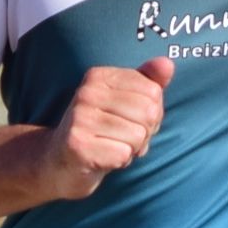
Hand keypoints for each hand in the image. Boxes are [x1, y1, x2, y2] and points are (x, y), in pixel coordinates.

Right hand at [34, 57, 174, 199]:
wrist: (60, 162)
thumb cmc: (101, 131)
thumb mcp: (126, 103)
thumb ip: (149, 82)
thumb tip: (167, 64)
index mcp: (99, 76)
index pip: (153, 91)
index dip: (152, 113)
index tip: (130, 120)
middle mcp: (87, 92)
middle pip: (149, 112)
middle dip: (144, 132)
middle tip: (122, 137)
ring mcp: (80, 118)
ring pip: (138, 135)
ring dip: (131, 149)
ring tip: (110, 147)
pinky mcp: (78, 144)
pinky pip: (123, 154)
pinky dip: (120, 161)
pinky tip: (103, 158)